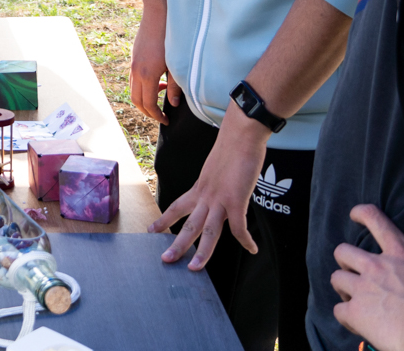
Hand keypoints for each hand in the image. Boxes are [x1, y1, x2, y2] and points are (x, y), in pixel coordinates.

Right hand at [130, 0, 179, 124]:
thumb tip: (173, 104)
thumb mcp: (176, 63)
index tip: (166, 120)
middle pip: (136, 101)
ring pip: (133, 90)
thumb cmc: (170, 37)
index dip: (157, 115)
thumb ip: (175, 85)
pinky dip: (143, 87)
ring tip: (161, 96)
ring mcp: (133, 64)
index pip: (148, 104)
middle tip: (161, 115)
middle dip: (148, 112)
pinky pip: (134, 80)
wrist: (158, 14)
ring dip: (144, 99)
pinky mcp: (134, 58)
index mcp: (147, 74)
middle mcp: (136, 71)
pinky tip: (158, 81)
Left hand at [149, 109, 267, 270]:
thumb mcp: (215, 167)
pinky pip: (239, 227)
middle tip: (165, 259)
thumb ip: (214, 181)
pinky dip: (245, 240)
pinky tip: (252, 249)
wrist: (241, 134)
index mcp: (199, 187)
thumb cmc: (232, 147)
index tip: (151, 230)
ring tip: (195, 268)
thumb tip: (219, 186)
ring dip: (201, 252)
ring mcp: (220, 199)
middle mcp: (206, 195)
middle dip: (176, 244)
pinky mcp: (237, 200)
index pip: (177, 206)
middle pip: (188, 225)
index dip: (164, 220)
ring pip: (208, 232)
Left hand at [331, 205, 403, 350]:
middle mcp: (377, 266)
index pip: (376, 220)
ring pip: (337, 278)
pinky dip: (346, 316)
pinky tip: (355, 323)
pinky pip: (339, 310)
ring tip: (351, 296)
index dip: (362, 214)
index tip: (355, 215)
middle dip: (345, 261)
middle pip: (344, 251)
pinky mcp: (355, 310)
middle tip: (353, 273)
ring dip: (343, 287)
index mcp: (401, 253)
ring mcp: (363, 287)